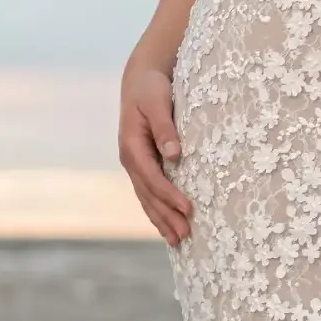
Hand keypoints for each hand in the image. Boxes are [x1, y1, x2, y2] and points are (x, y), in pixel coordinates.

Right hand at [119, 60, 193, 246]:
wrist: (139, 79)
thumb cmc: (151, 88)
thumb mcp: (157, 102)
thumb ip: (165, 128)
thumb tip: (174, 154)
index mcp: (132, 147)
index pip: (153, 178)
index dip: (170, 195)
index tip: (189, 209)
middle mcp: (131, 160)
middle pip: (149, 195)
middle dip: (167, 217)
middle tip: (186, 236)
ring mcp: (135, 165)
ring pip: (147, 198)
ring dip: (161, 220)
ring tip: (178, 241)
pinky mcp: (143, 165)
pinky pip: (149, 193)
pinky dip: (157, 210)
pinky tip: (167, 225)